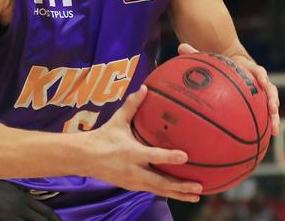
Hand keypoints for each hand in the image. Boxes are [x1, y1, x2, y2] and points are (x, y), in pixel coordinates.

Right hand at [84, 86, 201, 201]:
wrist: (85, 157)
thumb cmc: (103, 137)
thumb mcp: (117, 120)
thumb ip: (132, 105)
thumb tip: (145, 87)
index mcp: (131, 152)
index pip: (154, 156)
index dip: (169, 157)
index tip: (185, 156)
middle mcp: (134, 170)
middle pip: (161, 182)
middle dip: (181, 186)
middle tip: (198, 187)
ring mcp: (133, 181)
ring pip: (159, 190)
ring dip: (178, 194)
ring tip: (196, 197)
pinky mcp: (132, 186)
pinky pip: (153, 190)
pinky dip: (167, 193)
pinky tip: (180, 194)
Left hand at [177, 43, 279, 135]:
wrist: (232, 66)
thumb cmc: (219, 63)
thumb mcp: (209, 58)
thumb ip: (196, 53)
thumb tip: (180, 47)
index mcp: (248, 68)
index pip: (258, 71)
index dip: (261, 76)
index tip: (262, 82)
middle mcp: (257, 81)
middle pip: (270, 89)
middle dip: (272, 99)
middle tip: (273, 109)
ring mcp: (260, 93)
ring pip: (271, 104)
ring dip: (274, 116)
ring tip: (274, 130)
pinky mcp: (259, 104)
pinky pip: (264, 115)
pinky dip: (266, 126)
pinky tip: (266, 139)